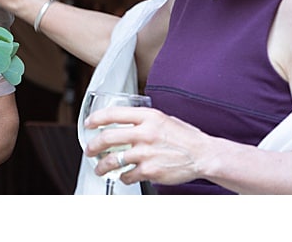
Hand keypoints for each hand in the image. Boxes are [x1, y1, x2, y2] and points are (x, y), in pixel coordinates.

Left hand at [83, 105, 207, 186]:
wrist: (203, 155)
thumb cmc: (185, 137)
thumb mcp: (163, 118)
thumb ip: (143, 119)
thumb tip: (122, 121)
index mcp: (147, 117)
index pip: (113, 114)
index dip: (96, 118)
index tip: (89, 124)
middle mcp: (145, 133)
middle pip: (108, 138)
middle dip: (93, 145)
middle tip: (89, 150)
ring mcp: (146, 153)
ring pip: (113, 160)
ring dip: (101, 166)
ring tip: (99, 168)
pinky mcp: (150, 171)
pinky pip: (127, 175)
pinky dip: (122, 177)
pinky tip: (124, 175)